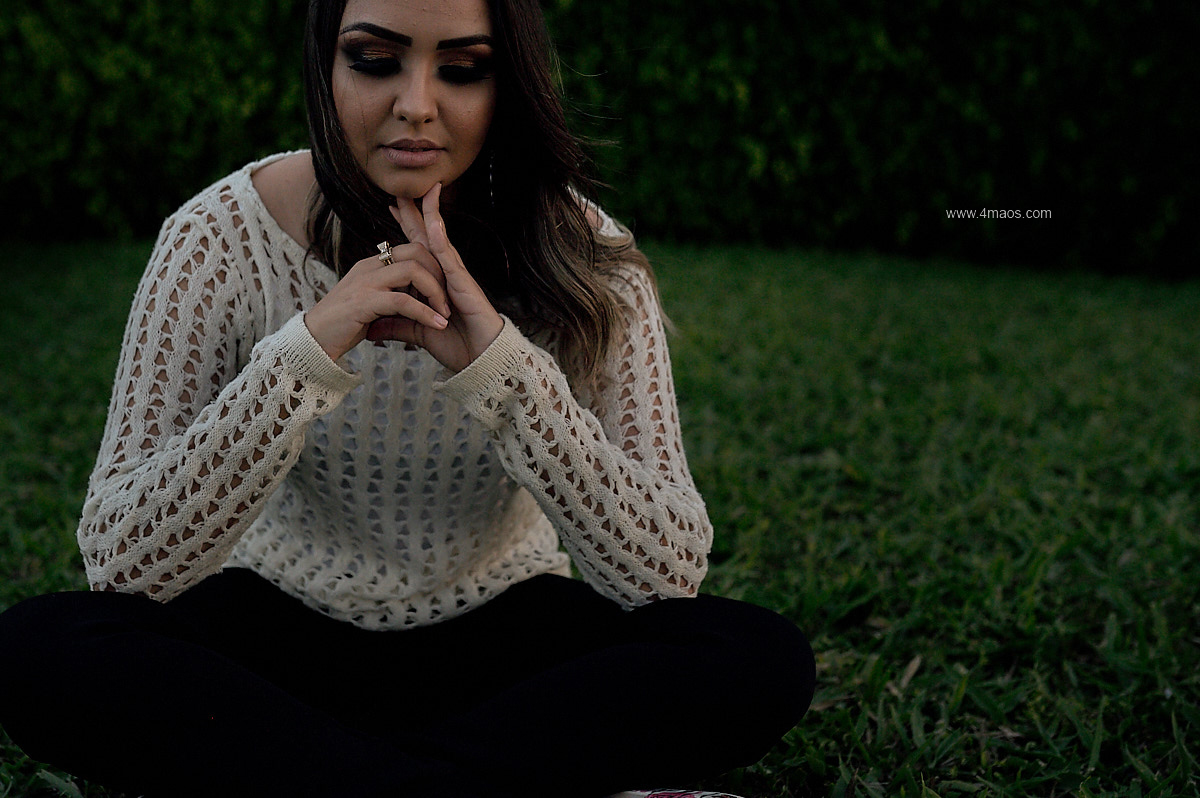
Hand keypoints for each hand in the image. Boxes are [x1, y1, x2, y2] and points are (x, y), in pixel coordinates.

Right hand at [304, 236, 451, 363]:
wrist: (314, 342)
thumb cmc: (343, 326)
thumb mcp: (373, 305)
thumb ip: (392, 296)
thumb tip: (416, 299)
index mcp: (372, 265)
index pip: (411, 248)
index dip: (434, 265)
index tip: (445, 289)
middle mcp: (369, 267)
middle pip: (416, 252)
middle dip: (439, 274)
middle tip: (448, 301)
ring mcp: (365, 282)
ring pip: (412, 271)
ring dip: (435, 293)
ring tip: (445, 315)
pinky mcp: (363, 302)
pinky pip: (403, 301)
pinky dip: (425, 313)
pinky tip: (436, 325)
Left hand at [367, 183, 503, 372]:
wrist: (481, 360)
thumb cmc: (457, 345)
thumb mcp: (418, 333)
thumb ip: (397, 326)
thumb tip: (372, 328)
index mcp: (436, 283)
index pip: (418, 249)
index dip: (406, 228)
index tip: (392, 208)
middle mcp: (447, 274)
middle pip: (428, 237)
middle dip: (415, 213)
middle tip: (402, 190)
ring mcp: (456, 277)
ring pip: (441, 241)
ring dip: (432, 216)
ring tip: (423, 192)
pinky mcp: (464, 285)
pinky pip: (450, 259)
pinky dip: (441, 241)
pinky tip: (433, 224)